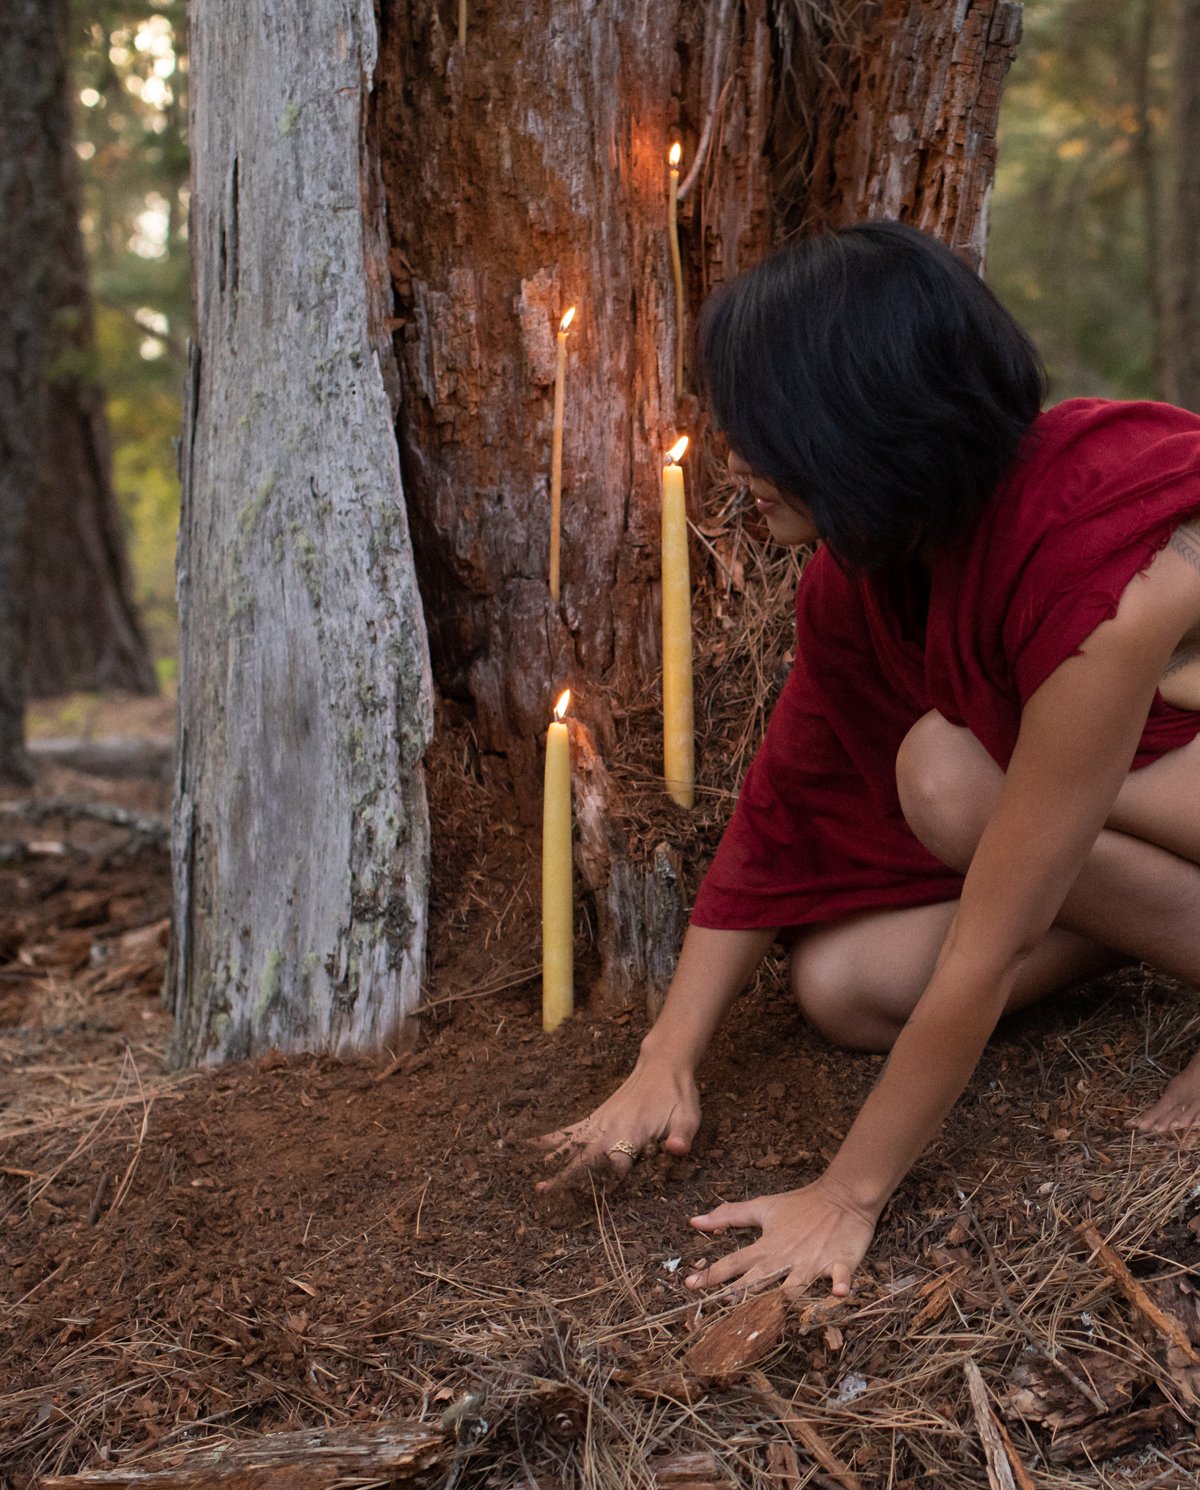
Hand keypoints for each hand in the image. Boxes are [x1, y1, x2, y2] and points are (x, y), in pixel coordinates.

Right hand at [534, 1052, 700, 1191]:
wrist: (662, 1064)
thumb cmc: (677, 1094)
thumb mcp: (688, 1115)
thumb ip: (682, 1135)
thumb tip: (677, 1150)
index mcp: (633, 1132)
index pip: (616, 1164)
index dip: (608, 1183)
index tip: (596, 1202)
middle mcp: (611, 1127)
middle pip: (585, 1157)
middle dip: (566, 1176)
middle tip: (544, 1191)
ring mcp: (601, 1120)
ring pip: (573, 1144)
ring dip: (554, 1162)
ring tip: (536, 1181)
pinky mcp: (597, 1115)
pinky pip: (571, 1128)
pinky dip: (553, 1137)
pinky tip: (533, 1143)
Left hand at [686, 1176, 876, 1296]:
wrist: (842, 1196)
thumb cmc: (800, 1205)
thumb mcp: (763, 1207)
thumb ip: (729, 1216)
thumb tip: (694, 1221)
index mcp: (767, 1246)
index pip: (733, 1262)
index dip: (711, 1274)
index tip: (689, 1285)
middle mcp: (786, 1258)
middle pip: (759, 1281)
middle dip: (741, 1296)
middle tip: (722, 1311)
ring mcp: (813, 1261)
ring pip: (796, 1286)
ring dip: (784, 1300)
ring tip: (771, 1317)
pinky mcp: (840, 1261)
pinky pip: (841, 1275)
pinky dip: (841, 1283)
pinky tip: (839, 1293)